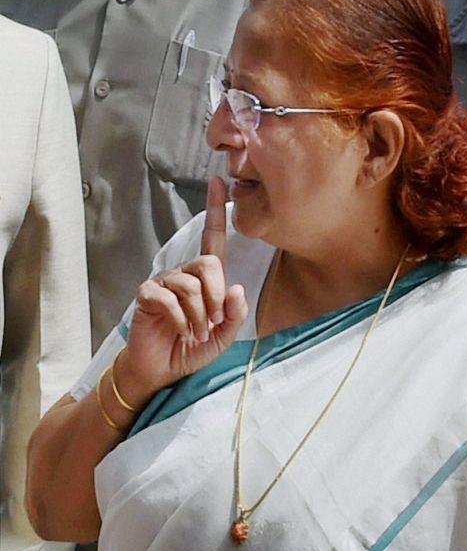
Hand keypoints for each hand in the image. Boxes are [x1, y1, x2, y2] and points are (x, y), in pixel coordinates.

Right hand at [121, 176, 247, 397]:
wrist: (162, 370)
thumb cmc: (191, 348)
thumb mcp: (224, 335)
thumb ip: (235, 314)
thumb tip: (235, 288)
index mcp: (205, 279)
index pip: (212, 238)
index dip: (215, 210)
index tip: (219, 181)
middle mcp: (184, 274)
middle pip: (208, 263)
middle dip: (215, 296)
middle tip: (213, 321)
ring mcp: (164, 282)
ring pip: (190, 285)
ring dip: (199, 315)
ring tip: (195, 331)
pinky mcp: (147, 295)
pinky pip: (168, 298)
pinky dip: (180, 319)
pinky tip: (181, 331)